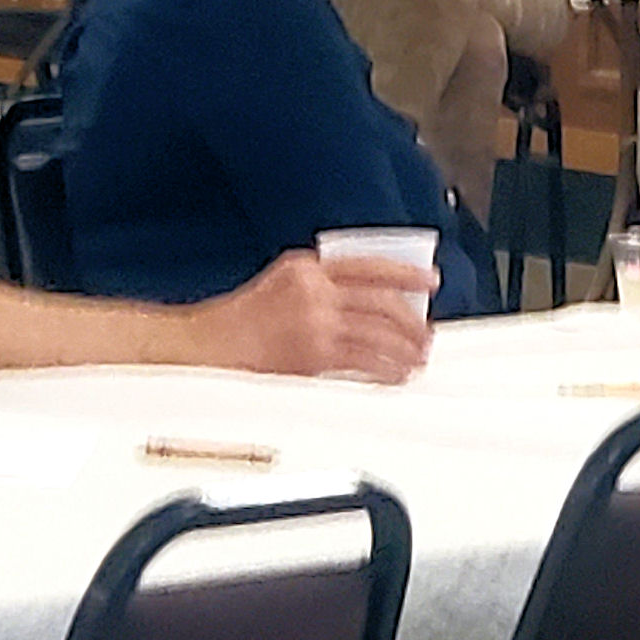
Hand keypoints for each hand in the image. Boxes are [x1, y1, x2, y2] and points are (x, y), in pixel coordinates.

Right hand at [195, 250, 434, 382]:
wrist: (210, 347)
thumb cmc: (242, 320)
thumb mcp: (282, 282)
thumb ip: (321, 283)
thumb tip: (370, 299)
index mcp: (307, 266)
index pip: (368, 264)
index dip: (404, 272)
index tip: (429, 280)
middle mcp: (314, 289)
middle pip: (380, 300)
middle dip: (412, 319)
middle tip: (427, 333)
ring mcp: (315, 321)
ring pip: (377, 332)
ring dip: (404, 348)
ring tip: (418, 358)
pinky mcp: (313, 354)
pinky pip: (363, 362)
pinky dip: (386, 369)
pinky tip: (396, 375)